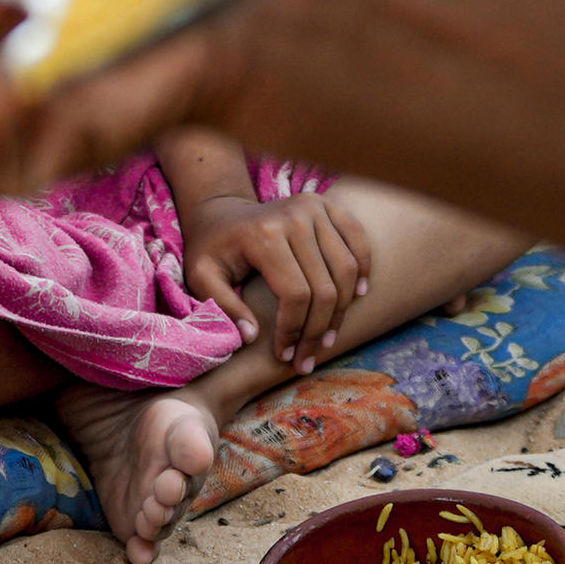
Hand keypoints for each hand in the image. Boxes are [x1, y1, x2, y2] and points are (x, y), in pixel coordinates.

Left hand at [181, 177, 368, 369]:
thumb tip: (252, 337)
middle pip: (324, 287)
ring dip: (342, 311)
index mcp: (264, 235)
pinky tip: (356, 297)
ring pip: (346, 269)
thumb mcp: (201, 277)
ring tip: (327, 338)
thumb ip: (223, 307)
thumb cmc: (212, 249)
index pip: (295, 294)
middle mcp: (294, 217)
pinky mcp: (328, 205)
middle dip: (318, 331)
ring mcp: (315, 207)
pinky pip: (358, 241)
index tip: (285, 355)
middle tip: (308, 358)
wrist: (221, 212)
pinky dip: (363, 270)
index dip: (295, 331)